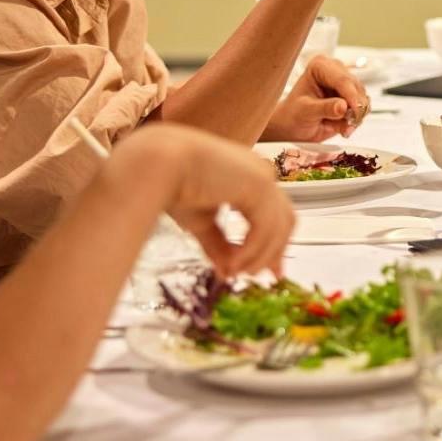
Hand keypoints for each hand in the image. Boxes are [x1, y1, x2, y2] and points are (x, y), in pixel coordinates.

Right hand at [112, 125, 293, 277]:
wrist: (157, 163)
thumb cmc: (172, 184)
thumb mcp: (201, 221)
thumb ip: (220, 245)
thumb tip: (229, 272)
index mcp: (248, 176)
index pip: (274, 212)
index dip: (275, 242)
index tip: (271, 270)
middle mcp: (260, 173)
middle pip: (284, 219)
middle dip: (277, 250)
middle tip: (268, 276)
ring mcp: (262, 176)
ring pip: (278, 226)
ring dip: (260, 255)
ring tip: (238, 273)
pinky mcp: (259, 184)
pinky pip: (266, 227)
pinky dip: (253, 249)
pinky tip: (234, 263)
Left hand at [262, 55, 366, 141]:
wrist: (294, 126)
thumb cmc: (294, 115)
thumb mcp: (306, 112)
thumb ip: (324, 108)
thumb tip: (343, 107)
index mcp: (320, 67)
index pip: (342, 79)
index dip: (351, 96)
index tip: (355, 112)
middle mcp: (336, 71)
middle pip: (356, 87)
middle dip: (354, 109)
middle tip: (346, 126)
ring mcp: (345, 84)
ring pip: (363, 98)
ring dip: (355, 116)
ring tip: (340, 127)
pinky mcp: (352, 97)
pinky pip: (364, 108)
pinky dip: (356, 120)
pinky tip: (343, 127)